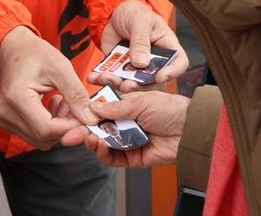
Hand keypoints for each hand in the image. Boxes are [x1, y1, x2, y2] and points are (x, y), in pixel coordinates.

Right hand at [0, 26, 94, 148]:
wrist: (12, 49)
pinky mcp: (8, 122)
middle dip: (66, 126)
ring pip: (41, 139)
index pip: (46, 129)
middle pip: (44, 138)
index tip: (86, 116)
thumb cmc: (34, 53)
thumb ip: (75, 94)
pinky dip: (50, 124)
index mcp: (17, 99)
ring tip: (65, 101)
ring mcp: (5, 120)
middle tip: (77, 105)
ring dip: (59, 126)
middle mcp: (6, 114)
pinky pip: (34, 133)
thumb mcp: (61, 67)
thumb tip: (89, 118)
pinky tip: (55, 105)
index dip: (70, 127)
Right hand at [72, 90, 188, 167]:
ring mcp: (128, 140)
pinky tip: (99, 145)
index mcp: (127, 106)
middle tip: (70, 131)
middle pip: (98, 128)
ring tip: (85, 137)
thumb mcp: (140, 101)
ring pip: (103, 144)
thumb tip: (93, 108)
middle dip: (83, 130)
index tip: (73, 111)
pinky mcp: (132, 157)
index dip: (87, 111)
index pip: (101, 109)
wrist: (190, 129)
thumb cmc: (171, 109)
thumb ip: (115, 107)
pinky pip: (113, 158)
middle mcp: (126, 123)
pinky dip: (103, 153)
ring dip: (91, 141)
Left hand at [89, 1, 188, 91]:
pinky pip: (113, 79)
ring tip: (105, 79)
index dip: (172, 72)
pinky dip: (103, 79)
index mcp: (167, 48)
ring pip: (132, 84)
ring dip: (118, 84)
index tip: (159, 77)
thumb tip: (141, 64)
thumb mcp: (140, 22)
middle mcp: (154, 62)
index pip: (178, 63)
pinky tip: (93, 77)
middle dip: (139, 86)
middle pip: (154, 81)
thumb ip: (140, 41)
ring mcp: (136, 68)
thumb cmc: (134, 13)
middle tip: (126, 86)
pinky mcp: (120, 70)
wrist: (113, 14)